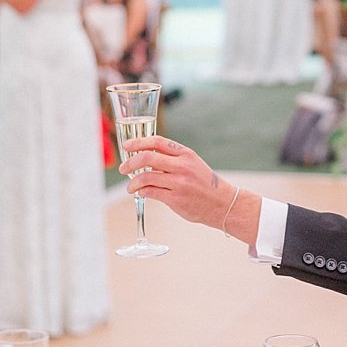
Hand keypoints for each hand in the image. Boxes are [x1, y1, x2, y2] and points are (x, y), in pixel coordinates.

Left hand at [119, 136, 260, 244]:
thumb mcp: (193, 164)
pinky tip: (141, 193)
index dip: (139, 142)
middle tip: (123, 168)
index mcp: (186, 154)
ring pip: (146, 177)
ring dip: (133, 182)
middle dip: (130, 162)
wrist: (223, 204)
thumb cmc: (206, 184)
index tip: (127, 145)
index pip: (158, 142)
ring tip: (130, 187)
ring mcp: (179, 183)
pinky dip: (141, 192)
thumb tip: (147, 157)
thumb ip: (173, 159)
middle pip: (147, 157)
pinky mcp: (175, 199)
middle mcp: (182, 166)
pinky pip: (150, 192)